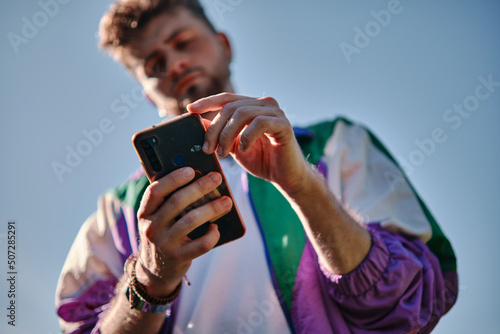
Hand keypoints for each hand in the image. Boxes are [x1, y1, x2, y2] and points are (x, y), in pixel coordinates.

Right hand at [135, 167, 232, 295]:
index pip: (155, 191)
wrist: (157, 269)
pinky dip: (212, 235)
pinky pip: (200, 244)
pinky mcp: (179, 257)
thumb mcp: (157, 217)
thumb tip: (198, 176)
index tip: (191, 169)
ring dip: (212, 208)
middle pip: (177, 202)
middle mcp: (151, 227)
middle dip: (199, 187)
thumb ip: (169, 200)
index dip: (173, 179)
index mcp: (145, 212)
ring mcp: (164, 243)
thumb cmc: (164, 233)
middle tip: (217, 178)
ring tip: (227, 201)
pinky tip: (216, 228)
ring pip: (191, 220)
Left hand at [187, 93, 307, 193]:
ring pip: (242, 113)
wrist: (286, 177)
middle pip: (230, 107)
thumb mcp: (234, 146)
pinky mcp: (283, 124)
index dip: (207, 102)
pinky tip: (243, 150)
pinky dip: (246, 137)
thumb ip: (220, 133)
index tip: (190, 110)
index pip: (227, 98)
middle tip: (208, 149)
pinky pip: (259, 123)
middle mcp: (264, 104)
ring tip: (223, 153)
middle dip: (215, 129)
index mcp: (252, 106)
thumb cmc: (262, 161)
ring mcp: (275, 112)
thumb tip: (198, 122)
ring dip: (227, 135)